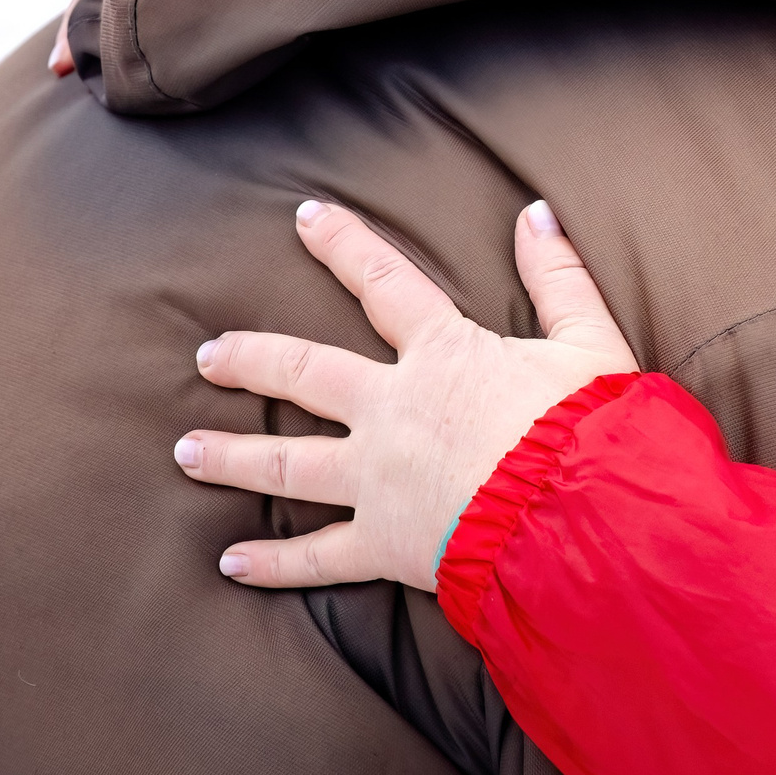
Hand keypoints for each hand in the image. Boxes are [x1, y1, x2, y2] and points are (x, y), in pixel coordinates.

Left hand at [173, 198, 638, 591]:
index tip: (304, 217)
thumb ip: (559, 276)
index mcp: (443, 356)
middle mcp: (393, 411)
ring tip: (185, 451)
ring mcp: (379, 480)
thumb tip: (536, 213)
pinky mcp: (383, 544)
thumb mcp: (589, 339)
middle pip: (305, 375)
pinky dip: (272, 561)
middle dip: (251, 360)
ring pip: (288, 463)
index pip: (384, 283)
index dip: (344, 244)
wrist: (581, 519)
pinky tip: (231, 561)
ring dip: (232, 456)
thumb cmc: (589, 431)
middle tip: (207, 355)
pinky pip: (316, 555)